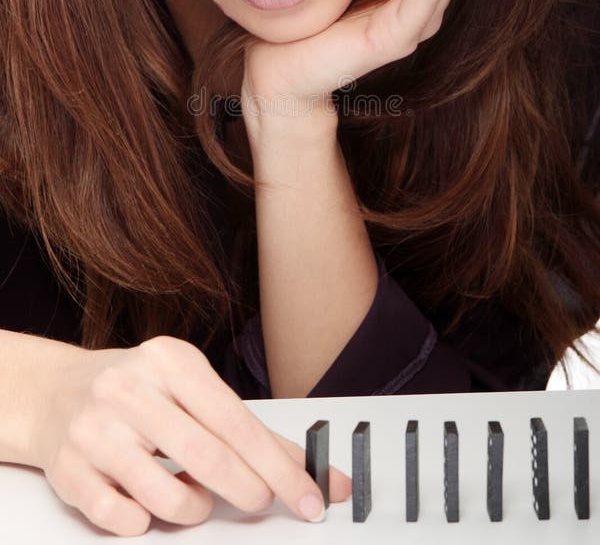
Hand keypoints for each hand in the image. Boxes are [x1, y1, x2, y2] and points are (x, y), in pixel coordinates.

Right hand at [34, 336, 350, 534]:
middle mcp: (129, 390)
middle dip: (247, 488)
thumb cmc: (139, 392)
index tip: (309, 495)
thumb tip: (308, 470)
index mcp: (168, 361)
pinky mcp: (68, 469)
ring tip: (197, 496)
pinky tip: (148, 501)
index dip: (278, 465)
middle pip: (204, 455)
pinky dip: (146, 522)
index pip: (235, 420)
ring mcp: (94, 430)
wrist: (56, 391)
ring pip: (164, 496)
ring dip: (195, 508)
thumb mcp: (191, 389)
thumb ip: (247, 429)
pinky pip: (121, 518)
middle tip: (263, 501)